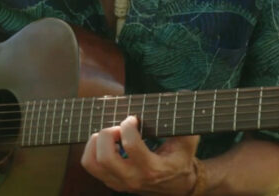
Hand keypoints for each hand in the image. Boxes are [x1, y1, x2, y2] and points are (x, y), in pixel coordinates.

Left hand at [81, 115, 199, 194]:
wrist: (177, 185)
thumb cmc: (181, 158)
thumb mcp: (188, 141)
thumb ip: (184, 121)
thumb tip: (182, 93)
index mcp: (153, 169)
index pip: (131, 146)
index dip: (128, 126)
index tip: (133, 118)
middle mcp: (133, 178)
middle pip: (105, 158)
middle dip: (107, 134)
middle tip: (118, 127)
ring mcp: (119, 182)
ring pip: (92, 163)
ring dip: (96, 142)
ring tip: (110, 134)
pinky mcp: (110, 181)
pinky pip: (90, 164)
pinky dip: (93, 149)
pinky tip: (108, 142)